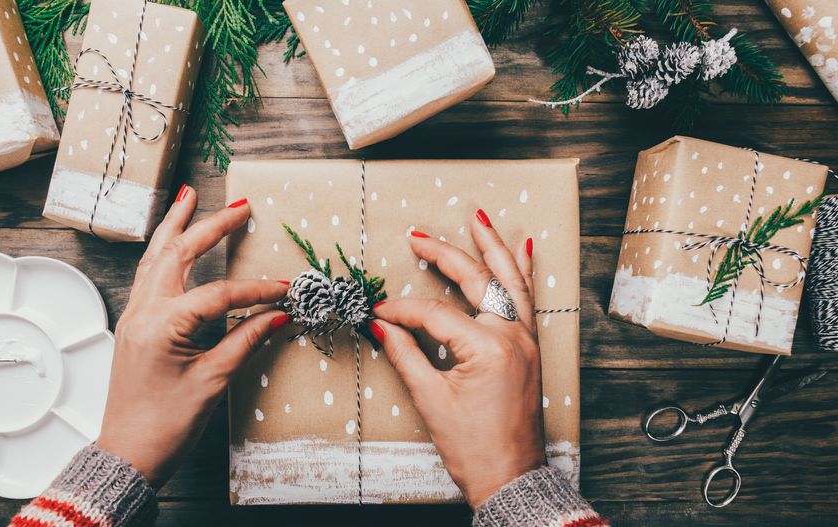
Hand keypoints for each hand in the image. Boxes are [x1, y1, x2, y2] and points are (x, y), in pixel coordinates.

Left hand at [96, 188, 290, 487]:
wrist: (127, 454)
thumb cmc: (166, 425)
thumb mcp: (212, 382)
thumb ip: (246, 342)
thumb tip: (279, 316)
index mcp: (161, 325)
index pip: (219, 294)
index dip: (257, 290)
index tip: (286, 290)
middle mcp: (142, 311)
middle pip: (178, 254)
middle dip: (209, 225)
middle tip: (239, 205)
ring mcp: (134, 316)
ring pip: (155, 257)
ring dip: (175, 226)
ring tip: (188, 197)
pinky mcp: (134, 325)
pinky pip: (148, 275)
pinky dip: (163, 251)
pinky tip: (172, 241)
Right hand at [370, 210, 544, 507]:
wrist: (511, 478)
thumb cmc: (474, 447)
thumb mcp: (431, 400)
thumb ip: (406, 354)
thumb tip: (381, 325)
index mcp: (488, 348)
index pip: (435, 314)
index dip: (402, 310)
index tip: (378, 312)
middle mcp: (513, 336)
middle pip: (477, 281)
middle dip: (445, 254)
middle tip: (418, 235)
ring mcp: (527, 340)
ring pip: (510, 280)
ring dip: (494, 247)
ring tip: (479, 218)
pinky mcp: (530, 348)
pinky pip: (527, 300)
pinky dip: (522, 273)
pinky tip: (524, 249)